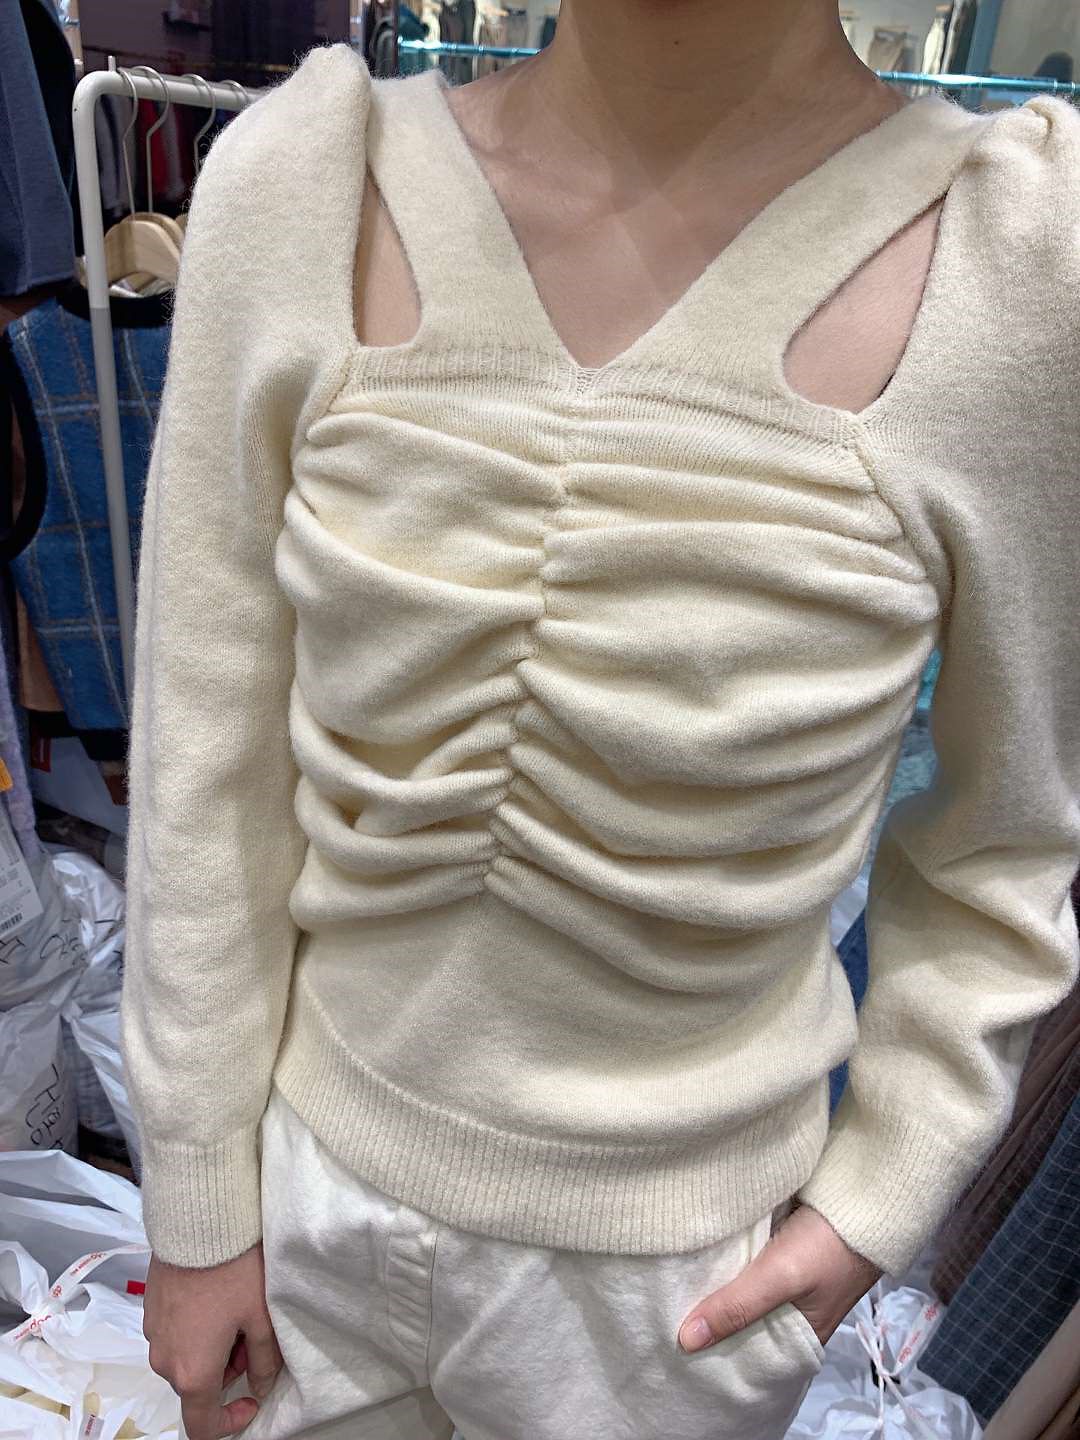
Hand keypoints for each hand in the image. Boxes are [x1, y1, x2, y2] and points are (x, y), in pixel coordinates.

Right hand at [144, 1240, 282, 1439]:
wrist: (198, 1224)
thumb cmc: (233, 1272)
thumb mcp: (261, 1317)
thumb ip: (264, 1361)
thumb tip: (261, 1386)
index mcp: (193, 1372)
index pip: (203, 1425)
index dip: (230, 1421)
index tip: (250, 1399)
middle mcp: (165, 1361)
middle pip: (196, 1386)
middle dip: (227, 1371)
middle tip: (250, 1337)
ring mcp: (153, 1334)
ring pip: (185, 1359)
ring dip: (210, 1350)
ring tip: (234, 1312)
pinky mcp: (149, 1310)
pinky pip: (174, 1335)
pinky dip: (194, 1330)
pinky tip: (214, 1299)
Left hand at [677, 1202, 881, 1353]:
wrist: (860, 1194)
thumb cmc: (828, 1246)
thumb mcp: (781, 1277)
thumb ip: (739, 1306)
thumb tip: (687, 1340)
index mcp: (797, 1336)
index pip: (747, 1354)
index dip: (713, 1351)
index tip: (672, 1346)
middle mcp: (788, 1311)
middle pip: (738, 1318)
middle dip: (706, 1313)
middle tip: (661, 1310)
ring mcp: (781, 1278)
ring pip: (737, 1287)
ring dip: (712, 1283)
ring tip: (667, 1284)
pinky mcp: (776, 1248)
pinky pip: (743, 1260)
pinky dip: (724, 1258)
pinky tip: (693, 1254)